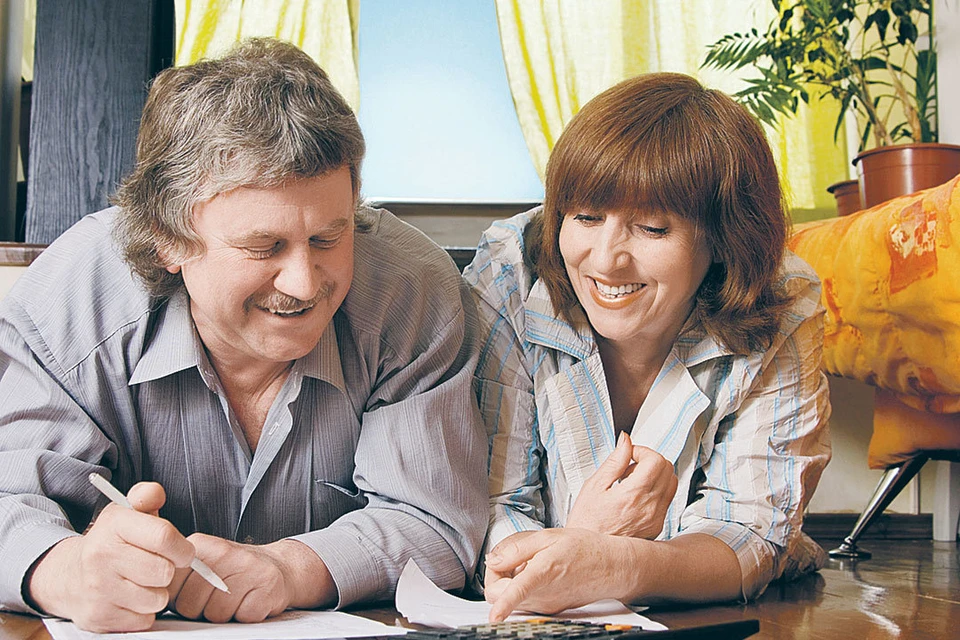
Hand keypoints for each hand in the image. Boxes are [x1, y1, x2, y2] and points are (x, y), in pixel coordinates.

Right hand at [26, 482, 195, 632]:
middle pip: (164, 571)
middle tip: (159, 566)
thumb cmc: (112, 543)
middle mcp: (101, 556)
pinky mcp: (100, 617)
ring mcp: (98, 589)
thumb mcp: (126, 513)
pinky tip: (130, 599)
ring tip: (142, 582)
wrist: (70, 576)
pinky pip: (144, 619)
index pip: (164, 536)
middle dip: (169, 570)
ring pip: (157, 599)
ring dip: (157, 593)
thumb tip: (155, 492)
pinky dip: (143, 612)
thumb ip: (146, 497)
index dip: (182, 547)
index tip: (183, 552)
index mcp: (114, 526)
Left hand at [169, 536, 336, 622]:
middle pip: (189, 605)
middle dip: (200, 610)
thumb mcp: (203, 561)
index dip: (178, 600)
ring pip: (215, 614)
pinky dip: (245, 615)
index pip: (169, 587)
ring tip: (235, 598)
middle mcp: (223, 552)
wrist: (280, 566)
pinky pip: (242, 617)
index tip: (191, 595)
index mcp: (200, 546)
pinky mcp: (267, 586)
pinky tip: (250, 600)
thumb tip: (146, 597)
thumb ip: (176, 574)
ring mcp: (247, 568)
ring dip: (224, 615)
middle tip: (216, 598)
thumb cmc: (234, 571)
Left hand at [484, 529, 636, 621]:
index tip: (494, 618)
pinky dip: (521, 587)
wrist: (611, 567)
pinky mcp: (548, 609)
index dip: (504, 606)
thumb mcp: (548, 537)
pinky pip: (524, 600)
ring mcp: (545, 605)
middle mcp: (543, 595)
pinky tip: (535, 571)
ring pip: (510, 598)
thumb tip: (493, 560)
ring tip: (526, 562)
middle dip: (494, 577)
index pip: (518, 591)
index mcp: (543, 573)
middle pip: (500, 594)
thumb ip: (517, 548)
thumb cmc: (584, 549)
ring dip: (507, 581)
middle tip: (506, 558)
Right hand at [566, 432, 676, 538]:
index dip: (642, 451)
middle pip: (667, 468)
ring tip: (632, 482)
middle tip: (629, 467)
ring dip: (655, 475)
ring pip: (671, 483)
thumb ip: (615, 461)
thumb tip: (626, 441)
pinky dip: (655, 490)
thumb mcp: (594, 486)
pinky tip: (634, 496)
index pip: (656, 460)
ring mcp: (656, 519)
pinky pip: (666, 499)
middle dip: (649, 460)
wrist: (590, 554)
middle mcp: (650, 508)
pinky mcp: (657, 526)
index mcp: (633, 495)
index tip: (629, 455)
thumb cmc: (586, 522)